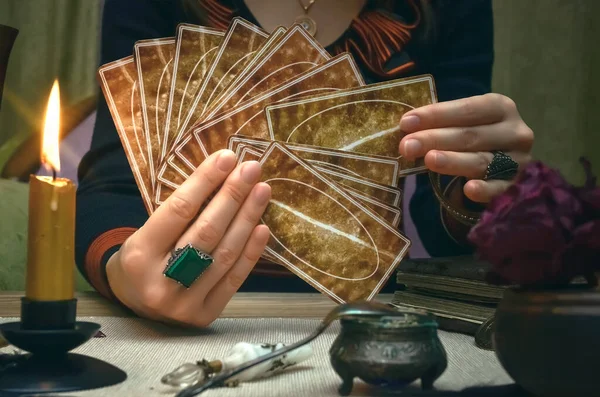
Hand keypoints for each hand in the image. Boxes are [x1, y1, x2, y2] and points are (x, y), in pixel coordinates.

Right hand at [106, 150, 271, 326]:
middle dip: (232, 196)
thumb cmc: (142, 260)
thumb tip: (222, 177)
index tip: (226, 157)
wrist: (136, 308)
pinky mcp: (205, 315)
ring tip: (262, 190)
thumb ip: (179, 214)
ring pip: (224, 254)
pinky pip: (234, 279)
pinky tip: (262, 227)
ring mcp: (184, 303)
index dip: (205, 181)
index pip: (178, 210)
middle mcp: (160, 282)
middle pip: (206, 231)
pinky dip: (251, 252)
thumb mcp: (144, 234)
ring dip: (247, 218)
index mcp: (138, 255)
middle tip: (251, 168)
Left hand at [398, 93, 533, 202]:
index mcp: (499, 107)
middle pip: (470, 135)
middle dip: (434, 139)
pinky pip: (499, 189)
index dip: (436, 115)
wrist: (498, 165)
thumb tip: (405, 127)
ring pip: (482, 161)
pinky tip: (468, 190)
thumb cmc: (472, 139)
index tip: (406, 123)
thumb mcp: (461, 123)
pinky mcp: (516, 186)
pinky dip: (484, 190)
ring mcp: (519, 160)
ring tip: (429, 160)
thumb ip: (439, 123)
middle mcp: (515, 131)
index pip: (466, 109)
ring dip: (453, 161)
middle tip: (406, 146)